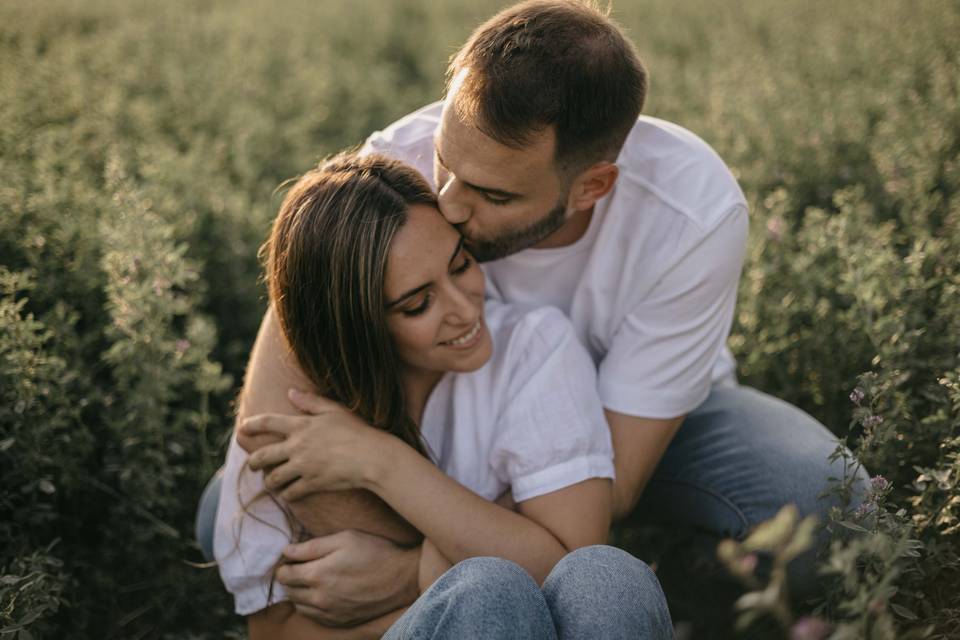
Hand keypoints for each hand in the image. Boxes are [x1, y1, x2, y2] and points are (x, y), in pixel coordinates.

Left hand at [243, 389, 390, 499]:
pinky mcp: (312, 484)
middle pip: (263, 456)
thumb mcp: (335, 410)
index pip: (267, 422)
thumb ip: (310, 402)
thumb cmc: (357, 431)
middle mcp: (297, 446)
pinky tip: (289, 493)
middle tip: (252, 465)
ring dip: (270, 482)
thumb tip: (291, 392)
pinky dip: (287, 494)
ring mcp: (303, 467)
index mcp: (301, 425)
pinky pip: (290, 493)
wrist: (372, 457)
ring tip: (271, 482)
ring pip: (274, 478)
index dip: (251, 425)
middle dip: (253, 462)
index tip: (242, 429)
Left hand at [276, 529, 420, 626]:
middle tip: (301, 567)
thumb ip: (312, 546)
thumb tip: (287, 551)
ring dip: (299, 593)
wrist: (402, 578)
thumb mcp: (344, 538)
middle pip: (289, 591)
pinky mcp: (339, 622)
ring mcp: (329, 613)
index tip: (292, 558)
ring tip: (312, 580)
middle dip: (290, 578)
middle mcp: (319, 598)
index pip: (284, 574)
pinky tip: (322, 593)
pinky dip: (311, 606)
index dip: (285, 564)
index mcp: (317, 575)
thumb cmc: (374, 552)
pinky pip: (313, 616)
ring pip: (298, 606)